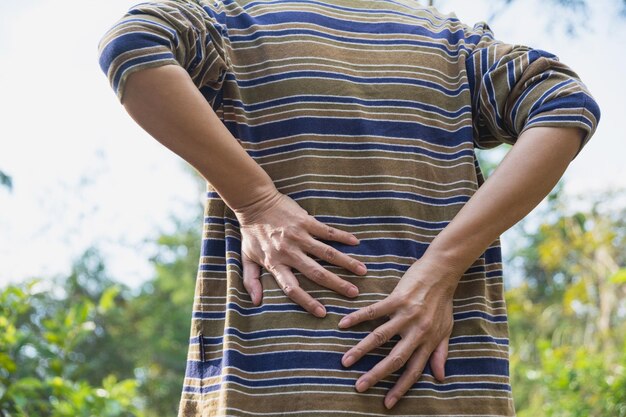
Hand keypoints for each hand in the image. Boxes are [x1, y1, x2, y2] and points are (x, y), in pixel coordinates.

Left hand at [234, 189, 367, 317]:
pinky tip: (355, 242)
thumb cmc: (251, 232)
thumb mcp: (246, 258)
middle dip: (337, 284)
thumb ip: (251, 280)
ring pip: (327, 252)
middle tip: (354, 293)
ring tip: (362, 271)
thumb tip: (256, 302)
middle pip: (316, 272)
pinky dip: (342, 236)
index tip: (322, 313)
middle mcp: (290, 252)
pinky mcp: (306, 221)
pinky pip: (327, 231)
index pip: (292, 288)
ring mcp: (299, 236)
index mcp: (275, 263)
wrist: (254, 202)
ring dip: (346, 262)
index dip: (307, 302)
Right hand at [337, 257, 456, 408]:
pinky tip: (343, 324)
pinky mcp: (396, 298)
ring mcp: (406, 315)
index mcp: (428, 341)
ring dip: (361, 350)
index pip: (414, 370)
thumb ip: (440, 353)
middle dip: (376, 375)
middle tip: (359, 387)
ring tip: (345, 361)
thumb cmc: (443, 302)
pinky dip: (358, 318)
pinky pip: (374, 311)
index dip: (401, 388)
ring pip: (380, 337)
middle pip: (395, 358)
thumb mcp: (446, 330)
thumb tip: (440, 377)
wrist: (442, 272)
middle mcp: (417, 331)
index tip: (387, 403)